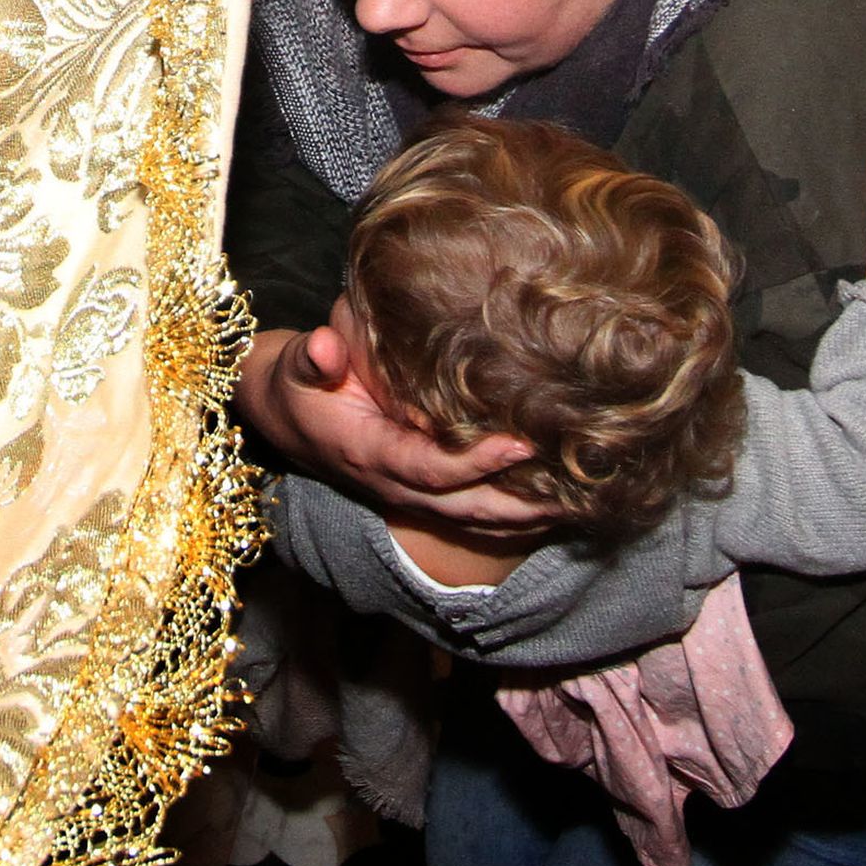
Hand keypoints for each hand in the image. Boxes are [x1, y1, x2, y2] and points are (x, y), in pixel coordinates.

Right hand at [236, 326, 553, 533]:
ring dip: (524, 517)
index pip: (432, 468)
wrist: (287, 417)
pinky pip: (472, 514)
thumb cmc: (300, 385)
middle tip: (575, 491)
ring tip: (578, 505)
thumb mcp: (296, 366)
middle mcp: (395, 484)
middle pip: (466, 508)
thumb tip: (324, 346)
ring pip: (474, 518)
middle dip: (521, 505)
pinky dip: (511, 515)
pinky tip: (550, 505)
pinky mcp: (422, 492)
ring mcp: (410, 495)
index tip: (522, 444)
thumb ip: (311, 357)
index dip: (478, 462)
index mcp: (370, 454)